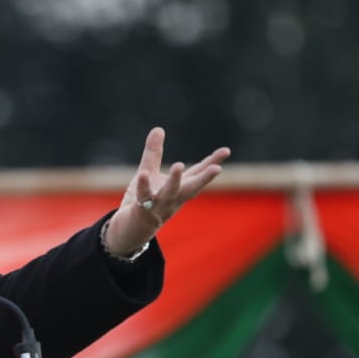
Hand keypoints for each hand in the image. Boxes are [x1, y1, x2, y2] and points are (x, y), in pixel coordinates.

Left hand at [102, 127, 229, 256]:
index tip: (226, 150)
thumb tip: (158, 128)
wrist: (131, 228)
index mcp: (179, 188)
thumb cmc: (145, 200)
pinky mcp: (144, 210)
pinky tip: (143, 174)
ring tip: (179, 165)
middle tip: (218, 168)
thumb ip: (154, 152)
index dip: (212, 162)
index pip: (198, 173)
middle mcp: (174, 198)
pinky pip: (144, 197)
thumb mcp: (150, 172)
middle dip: (205, 178)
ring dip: (175, 181)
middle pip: (192, 188)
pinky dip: (144, 186)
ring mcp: (160, 205)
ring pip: (170, 194)